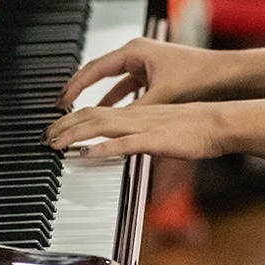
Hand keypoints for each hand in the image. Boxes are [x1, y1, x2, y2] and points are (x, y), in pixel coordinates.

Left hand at [46, 102, 228, 159]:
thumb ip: (141, 138)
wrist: (219, 123)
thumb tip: (125, 148)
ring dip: (75, 134)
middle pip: (92, 115)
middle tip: (45, 136)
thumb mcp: (162, 132)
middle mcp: (136, 115)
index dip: (73, 118)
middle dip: (65, 125)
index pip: (97, 111)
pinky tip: (88, 153)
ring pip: (102, 125)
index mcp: (137, 111)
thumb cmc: (196, 129)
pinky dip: (104, 147)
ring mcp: (144, 126)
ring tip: (55, 143)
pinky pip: (125, 143)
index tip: (56, 128)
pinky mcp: (155, 140)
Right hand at [57, 36, 227, 110]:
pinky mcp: (156, 75)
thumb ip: (132, 114)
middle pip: (99, 72)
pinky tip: (111, 115)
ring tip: (80, 112)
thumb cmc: (199, 79)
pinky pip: (128, 87)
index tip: (60, 102)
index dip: (74, 87)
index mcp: (134, 51)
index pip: (94, 69)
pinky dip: (117, 100)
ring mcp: (147, 63)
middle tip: (62, 107)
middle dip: (80, 91)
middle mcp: (138, 53)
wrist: (229, 77)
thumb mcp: (160, 99)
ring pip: (114, 81)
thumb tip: (108, 131)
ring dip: (98, 97)